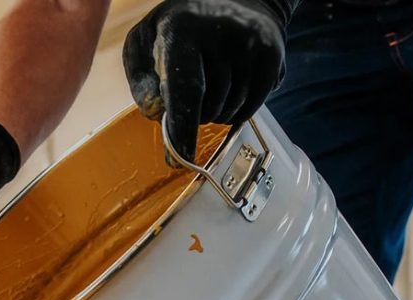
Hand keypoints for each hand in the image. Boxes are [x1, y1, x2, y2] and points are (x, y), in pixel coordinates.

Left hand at [123, 0, 285, 162]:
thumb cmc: (180, 28)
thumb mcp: (145, 42)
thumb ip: (141, 80)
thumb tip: (156, 114)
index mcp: (183, 28)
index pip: (186, 90)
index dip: (183, 130)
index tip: (179, 158)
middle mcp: (221, 33)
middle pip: (207, 109)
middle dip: (195, 116)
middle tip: (194, 91)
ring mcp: (251, 44)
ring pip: (230, 112)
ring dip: (216, 112)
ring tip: (213, 82)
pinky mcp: (271, 56)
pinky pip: (250, 109)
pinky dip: (236, 110)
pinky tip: (230, 86)